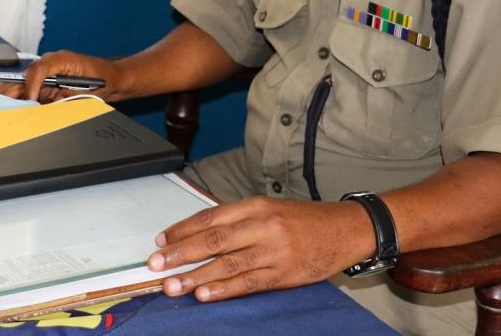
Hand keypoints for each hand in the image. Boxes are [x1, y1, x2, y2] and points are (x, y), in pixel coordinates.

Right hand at [0, 50, 124, 101]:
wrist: (112, 79)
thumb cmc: (102, 79)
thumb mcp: (86, 88)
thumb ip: (65, 96)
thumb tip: (47, 105)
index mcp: (60, 59)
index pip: (38, 69)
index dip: (31, 84)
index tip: (30, 98)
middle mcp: (50, 65)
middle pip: (25, 76)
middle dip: (10, 89)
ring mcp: (48, 75)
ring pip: (24, 85)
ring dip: (11, 97)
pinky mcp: (48, 86)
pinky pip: (31, 93)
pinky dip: (21, 101)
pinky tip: (9, 110)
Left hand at [146, 196, 372, 301]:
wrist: (345, 229)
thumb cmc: (304, 220)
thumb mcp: (270, 209)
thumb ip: (238, 220)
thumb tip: (199, 234)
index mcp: (256, 205)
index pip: (210, 217)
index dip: (182, 230)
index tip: (160, 241)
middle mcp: (262, 224)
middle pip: (212, 240)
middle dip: (179, 253)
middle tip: (155, 264)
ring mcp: (273, 250)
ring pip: (226, 264)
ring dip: (195, 276)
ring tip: (172, 286)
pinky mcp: (283, 272)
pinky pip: (248, 283)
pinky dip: (223, 289)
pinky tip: (204, 295)